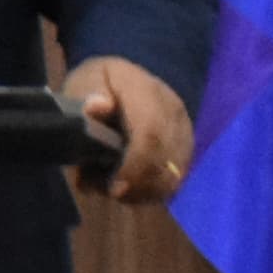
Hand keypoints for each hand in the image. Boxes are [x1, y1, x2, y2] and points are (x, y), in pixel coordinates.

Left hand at [59, 55, 192, 204]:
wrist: (125, 81)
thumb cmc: (100, 84)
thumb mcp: (85, 80)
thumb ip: (87, 93)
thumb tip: (97, 106)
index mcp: (146, 90)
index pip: (150, 132)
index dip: (135, 164)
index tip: (115, 187)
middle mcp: (174, 111)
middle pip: (165, 159)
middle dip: (136, 184)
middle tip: (108, 192)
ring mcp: (184, 130)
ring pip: (174, 174)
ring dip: (143, 191)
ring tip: (113, 189)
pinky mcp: (186, 148)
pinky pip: (176, 179)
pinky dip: (151, 191)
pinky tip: (128, 190)